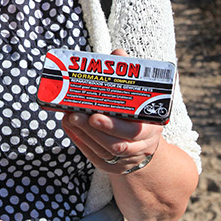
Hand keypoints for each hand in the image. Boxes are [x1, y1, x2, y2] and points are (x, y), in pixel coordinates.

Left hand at [61, 48, 161, 175]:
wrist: (145, 144)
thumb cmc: (139, 113)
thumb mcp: (141, 95)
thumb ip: (130, 75)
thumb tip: (117, 54)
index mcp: (151, 128)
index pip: (134, 131)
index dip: (114, 125)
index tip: (95, 115)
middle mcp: (141, 147)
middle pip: (116, 144)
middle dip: (94, 130)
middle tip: (75, 115)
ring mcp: (126, 160)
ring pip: (103, 151)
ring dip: (83, 134)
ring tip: (68, 117)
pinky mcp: (111, 166)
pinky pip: (94, 157)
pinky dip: (80, 142)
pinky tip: (69, 127)